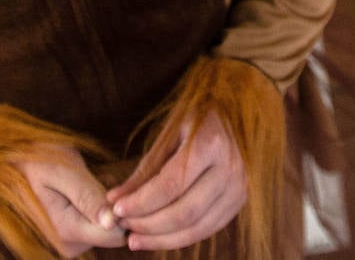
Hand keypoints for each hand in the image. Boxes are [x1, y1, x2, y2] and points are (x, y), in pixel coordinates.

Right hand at [16, 147, 127, 256]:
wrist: (8, 165)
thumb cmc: (36, 160)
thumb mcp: (61, 170)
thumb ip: (87, 196)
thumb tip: (113, 222)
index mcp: (67, 230)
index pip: (115, 234)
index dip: (120, 210)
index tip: (111, 188)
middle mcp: (68, 246)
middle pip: (112, 233)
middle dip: (110, 207)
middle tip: (92, 180)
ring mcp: (67, 245)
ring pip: (104, 229)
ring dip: (101, 205)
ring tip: (81, 183)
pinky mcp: (68, 239)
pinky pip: (93, 226)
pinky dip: (93, 208)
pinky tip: (79, 192)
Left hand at [107, 113, 246, 251]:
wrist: (227, 115)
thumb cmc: (193, 121)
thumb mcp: (167, 136)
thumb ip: (144, 171)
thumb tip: (115, 201)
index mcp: (210, 144)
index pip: (171, 185)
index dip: (142, 202)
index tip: (116, 209)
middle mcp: (230, 168)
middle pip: (185, 212)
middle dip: (149, 225)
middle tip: (123, 225)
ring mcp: (239, 187)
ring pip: (197, 228)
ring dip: (162, 239)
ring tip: (135, 238)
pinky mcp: (239, 202)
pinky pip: (207, 229)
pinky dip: (179, 238)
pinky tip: (157, 236)